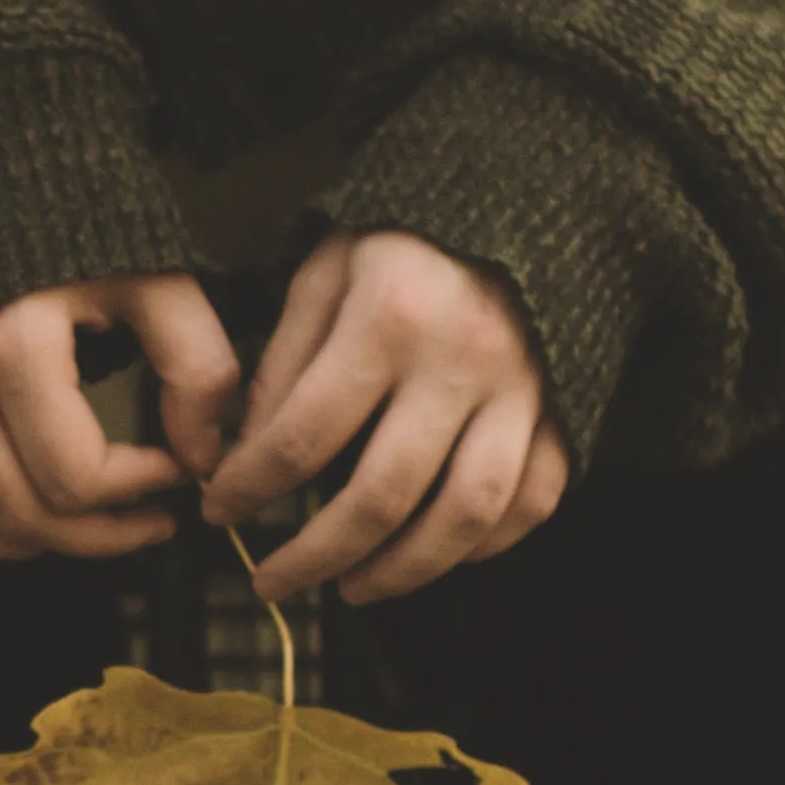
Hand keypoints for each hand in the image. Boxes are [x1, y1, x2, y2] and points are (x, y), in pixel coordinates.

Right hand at [0, 274, 241, 561]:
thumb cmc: (66, 207)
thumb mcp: (150, 274)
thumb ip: (195, 365)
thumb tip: (205, 455)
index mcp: (11, 347)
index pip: (76, 475)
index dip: (140, 491)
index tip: (176, 471)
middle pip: (18, 512)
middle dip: (97, 533)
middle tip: (145, 519)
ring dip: (16, 545)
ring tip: (71, 529)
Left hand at [203, 229, 568, 602]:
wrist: (530, 197)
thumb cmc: (413, 234)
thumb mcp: (329, 271)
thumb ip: (286, 362)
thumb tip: (248, 455)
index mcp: (390, 320)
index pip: (303, 437)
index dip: (249, 489)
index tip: (219, 510)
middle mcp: (463, 362)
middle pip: (381, 496)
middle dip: (315, 556)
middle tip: (273, 582)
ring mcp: (524, 392)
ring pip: (464, 516)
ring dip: (402, 571)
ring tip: (352, 587)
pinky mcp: (564, 409)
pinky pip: (531, 502)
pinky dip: (483, 545)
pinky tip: (435, 555)